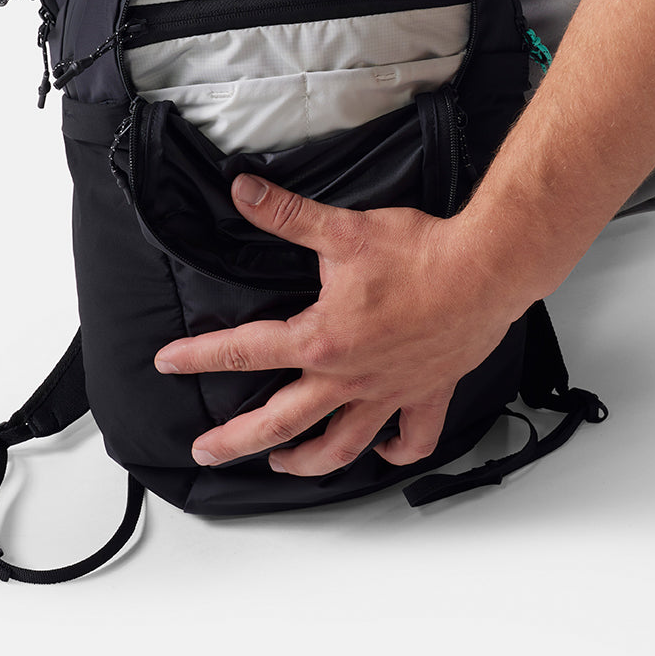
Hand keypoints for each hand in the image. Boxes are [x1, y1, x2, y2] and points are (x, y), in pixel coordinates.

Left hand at [153, 173, 516, 475]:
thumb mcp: (343, 230)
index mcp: (321, 338)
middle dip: (236, 439)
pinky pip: (410, 438)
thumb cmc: (420, 253)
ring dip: (307, 460)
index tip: (169, 362)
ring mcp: (388, 392)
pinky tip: (383, 453)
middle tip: (205, 450)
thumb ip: (287, 214)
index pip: (244, 348)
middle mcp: (349, 376)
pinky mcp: (426, 392)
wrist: (485, 269)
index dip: (200, 355)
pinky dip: (395, 452)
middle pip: (281, 420)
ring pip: (341, 444)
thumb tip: (244, 191)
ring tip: (281, 464)